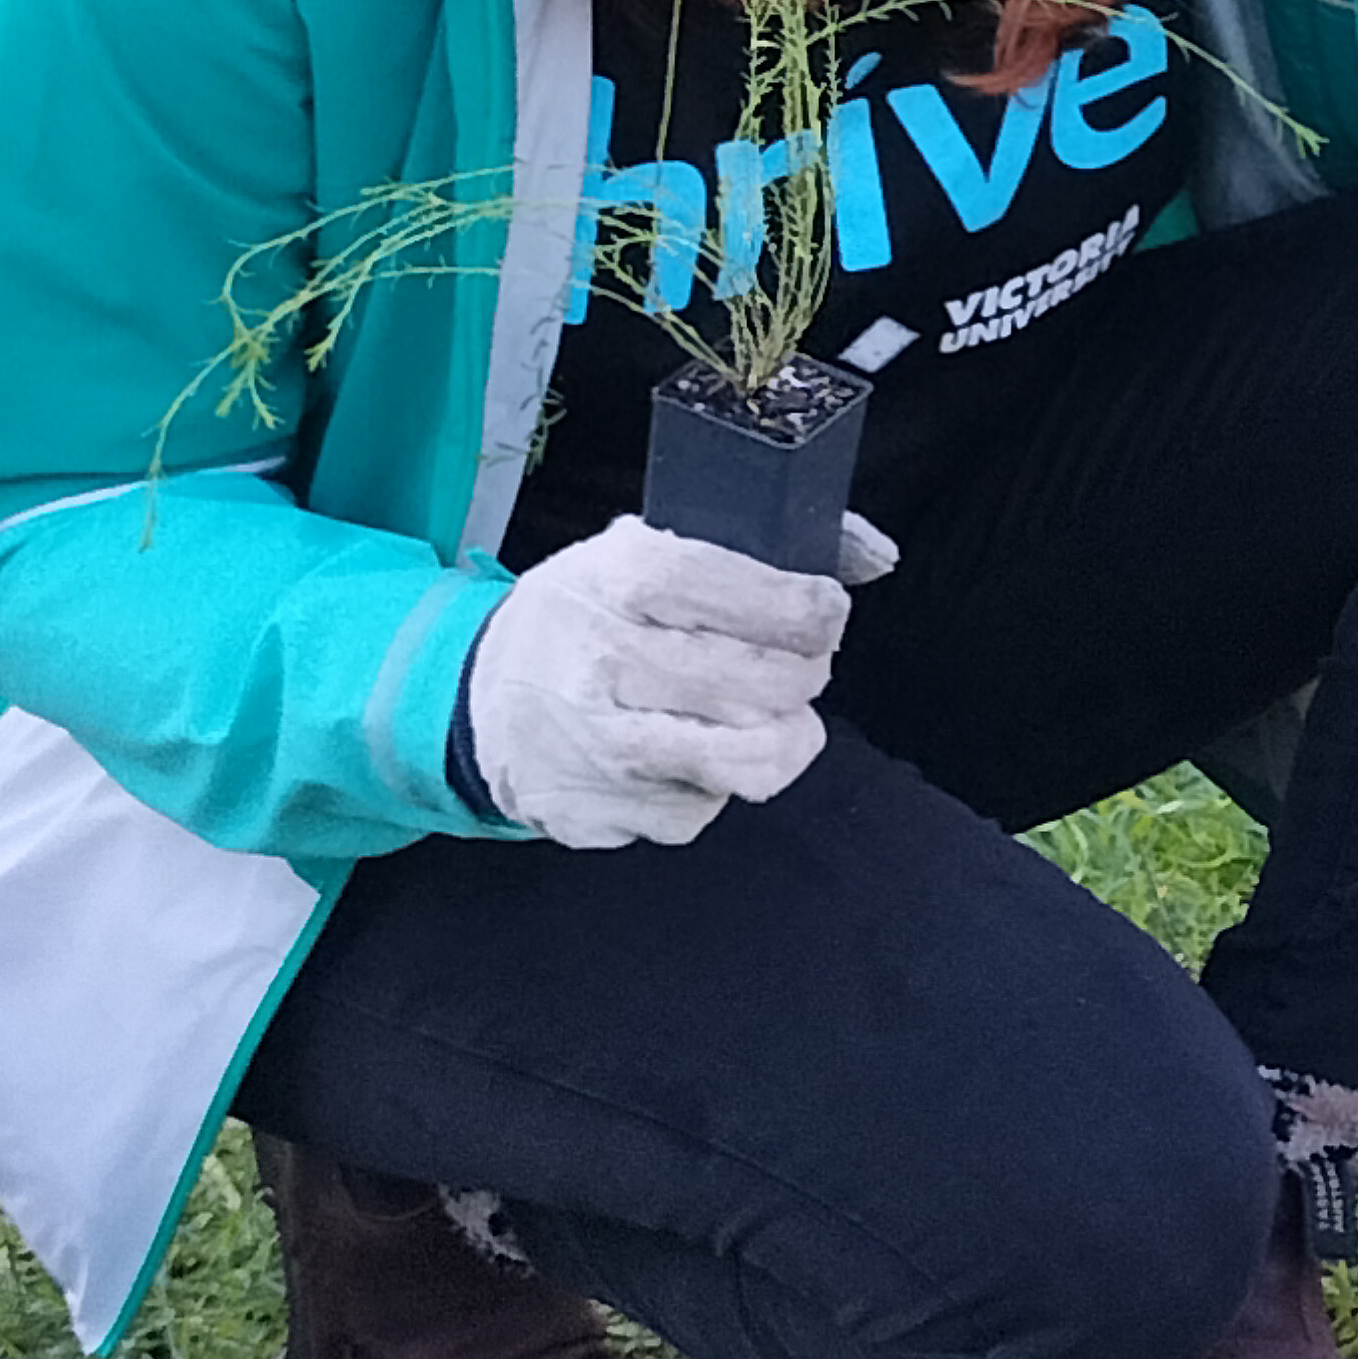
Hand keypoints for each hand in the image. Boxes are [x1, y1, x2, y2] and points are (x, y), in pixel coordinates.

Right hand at [455, 513, 881, 846]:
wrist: (478, 698)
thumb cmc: (590, 618)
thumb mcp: (649, 554)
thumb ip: (770, 547)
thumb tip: (880, 552)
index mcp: (623, 577)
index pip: (756, 596)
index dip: (812, 610)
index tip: (822, 613)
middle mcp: (603, 658)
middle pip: (765, 683)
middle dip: (803, 676)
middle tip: (795, 668)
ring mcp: (596, 743)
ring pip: (746, 761)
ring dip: (780, 741)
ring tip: (768, 719)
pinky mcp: (594, 811)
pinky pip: (699, 811)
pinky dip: (712, 787)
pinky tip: (686, 754)